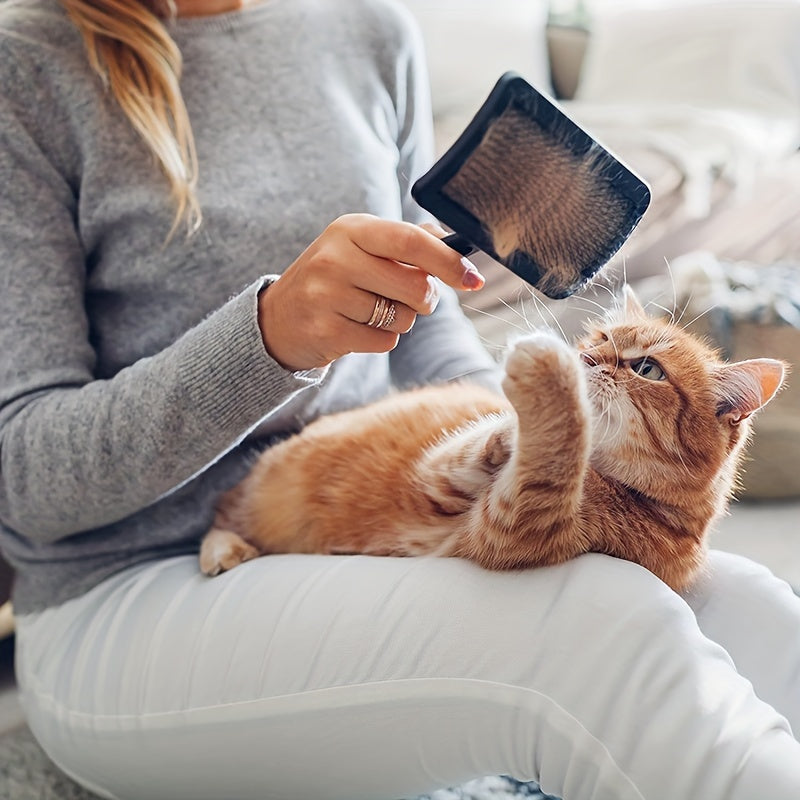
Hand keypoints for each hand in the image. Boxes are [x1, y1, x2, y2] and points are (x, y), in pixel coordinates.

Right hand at [257, 214, 484, 370]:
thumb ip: (407, 242)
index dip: (448, 262)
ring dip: (398, 321)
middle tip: (407, 298)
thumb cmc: (333, 279)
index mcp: (351, 229)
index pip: (411, 241)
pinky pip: (384, 341)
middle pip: (415, 287)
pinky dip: (380, 339)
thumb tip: (456, 243)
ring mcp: (327, 295)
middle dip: (424, 299)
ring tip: (369, 311)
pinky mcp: (327, 331)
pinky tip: (356, 328)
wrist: (279, 318)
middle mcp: (336, 258)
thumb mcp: (361, 248)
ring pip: (402, 318)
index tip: (473, 279)